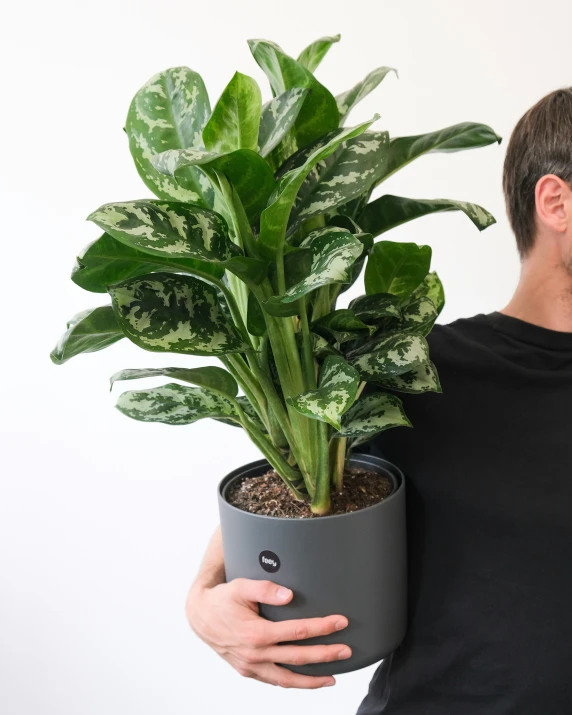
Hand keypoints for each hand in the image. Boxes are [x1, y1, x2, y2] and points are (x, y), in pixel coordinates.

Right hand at [187, 577, 350, 687]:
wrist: (199, 615)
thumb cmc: (222, 598)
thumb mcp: (241, 586)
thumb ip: (266, 589)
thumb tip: (290, 595)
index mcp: (256, 633)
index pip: (297, 631)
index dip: (321, 627)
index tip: (340, 622)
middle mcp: (255, 654)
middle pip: (298, 658)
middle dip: (326, 655)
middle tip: (347, 651)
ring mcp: (251, 666)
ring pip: (287, 679)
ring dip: (311, 680)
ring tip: (332, 678)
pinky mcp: (247, 671)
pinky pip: (273, 681)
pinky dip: (291, 683)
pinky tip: (304, 680)